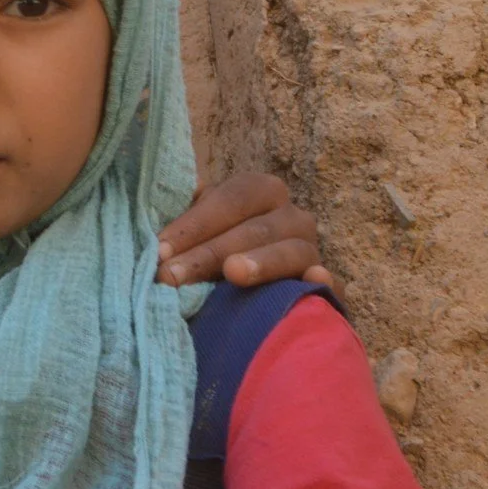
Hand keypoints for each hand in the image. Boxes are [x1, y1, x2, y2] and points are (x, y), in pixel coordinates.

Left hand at [157, 171, 332, 290]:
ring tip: (233, 272)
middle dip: (208, 253)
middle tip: (170, 276)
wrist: (243, 295)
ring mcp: (312, 252)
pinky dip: (322, 282)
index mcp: (261, 193)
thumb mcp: (196, 229)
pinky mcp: (327, 289)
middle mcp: (292, 217)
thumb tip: (156, 202)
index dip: (194, 224)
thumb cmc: (212, 254)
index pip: (231, 199)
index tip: (159, 250)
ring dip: (261, 262)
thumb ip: (182, 214)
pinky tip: (313, 280)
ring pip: (293, 252)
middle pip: (255, 229)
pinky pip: (331, 286)